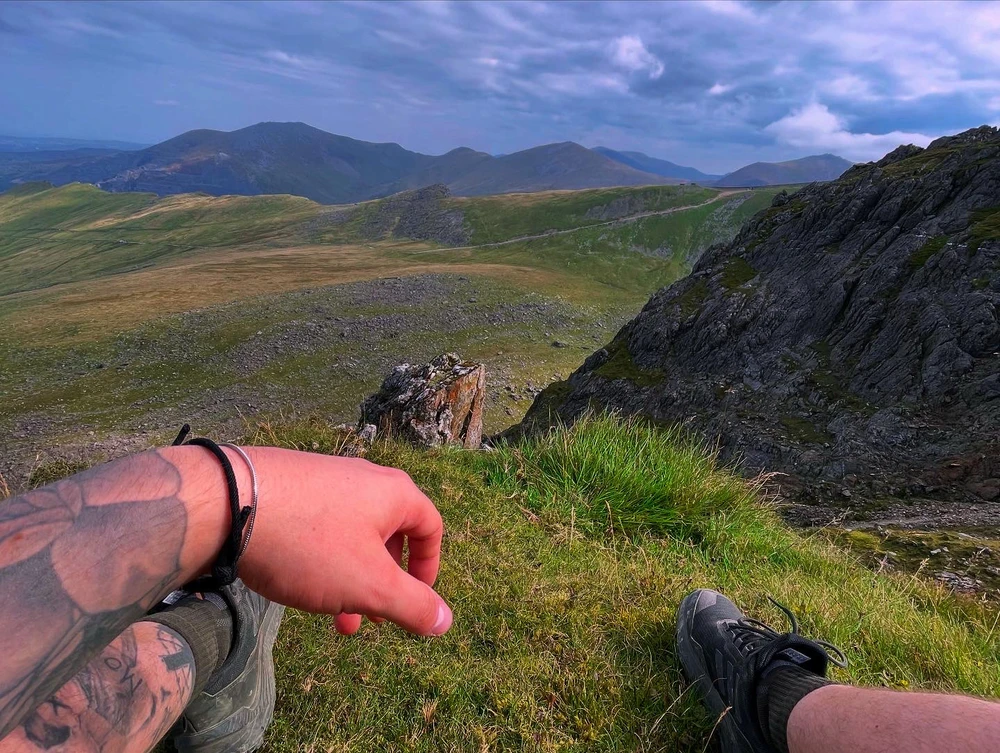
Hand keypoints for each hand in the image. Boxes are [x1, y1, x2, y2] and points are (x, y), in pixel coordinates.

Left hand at [233, 447, 450, 636]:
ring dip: (350, 577)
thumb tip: (446, 621)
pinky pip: (320, 526)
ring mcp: (325, 478)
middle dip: (383, 582)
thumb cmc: (310, 545)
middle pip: (390, 532)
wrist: (229, 504)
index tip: (415, 601)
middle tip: (371, 617)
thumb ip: (412, 605)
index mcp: (394, 494)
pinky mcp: (290, 485)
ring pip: (352, 534)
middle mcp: (364, 478)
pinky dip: (322, 558)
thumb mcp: (370, 586)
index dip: (429, 568)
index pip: (431, 527)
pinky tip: (298, 581)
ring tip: (332, 614)